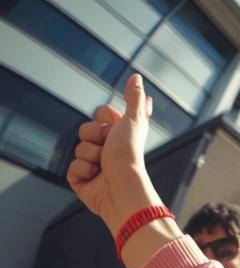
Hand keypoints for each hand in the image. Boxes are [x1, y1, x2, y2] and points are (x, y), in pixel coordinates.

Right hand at [66, 75, 160, 233]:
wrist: (122, 188)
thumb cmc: (129, 156)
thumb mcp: (134, 121)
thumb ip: (134, 98)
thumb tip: (137, 77)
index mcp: (119, 138)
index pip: (99, 116)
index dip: (105, 121)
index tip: (116, 130)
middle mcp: (107, 152)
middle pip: (84, 130)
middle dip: (94, 138)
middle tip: (109, 149)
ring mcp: (94, 167)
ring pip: (78, 149)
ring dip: (90, 156)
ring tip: (104, 167)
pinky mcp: (83, 182)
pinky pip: (71, 168)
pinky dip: (82, 171)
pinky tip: (96, 178)